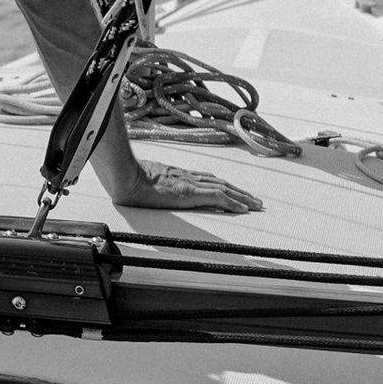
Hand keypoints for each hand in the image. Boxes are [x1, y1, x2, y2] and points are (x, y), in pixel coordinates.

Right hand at [115, 158, 259, 215]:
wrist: (126, 177)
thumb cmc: (131, 179)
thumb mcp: (146, 179)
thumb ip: (155, 182)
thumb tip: (151, 187)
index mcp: (180, 175)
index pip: (209, 180)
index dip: (225, 186)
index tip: (236, 192)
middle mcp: (189, 177)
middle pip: (221, 183)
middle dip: (239, 192)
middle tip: (256, 200)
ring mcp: (190, 184)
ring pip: (224, 189)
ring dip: (242, 197)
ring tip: (255, 205)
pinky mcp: (190, 193)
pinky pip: (217, 198)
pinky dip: (232, 202)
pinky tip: (243, 209)